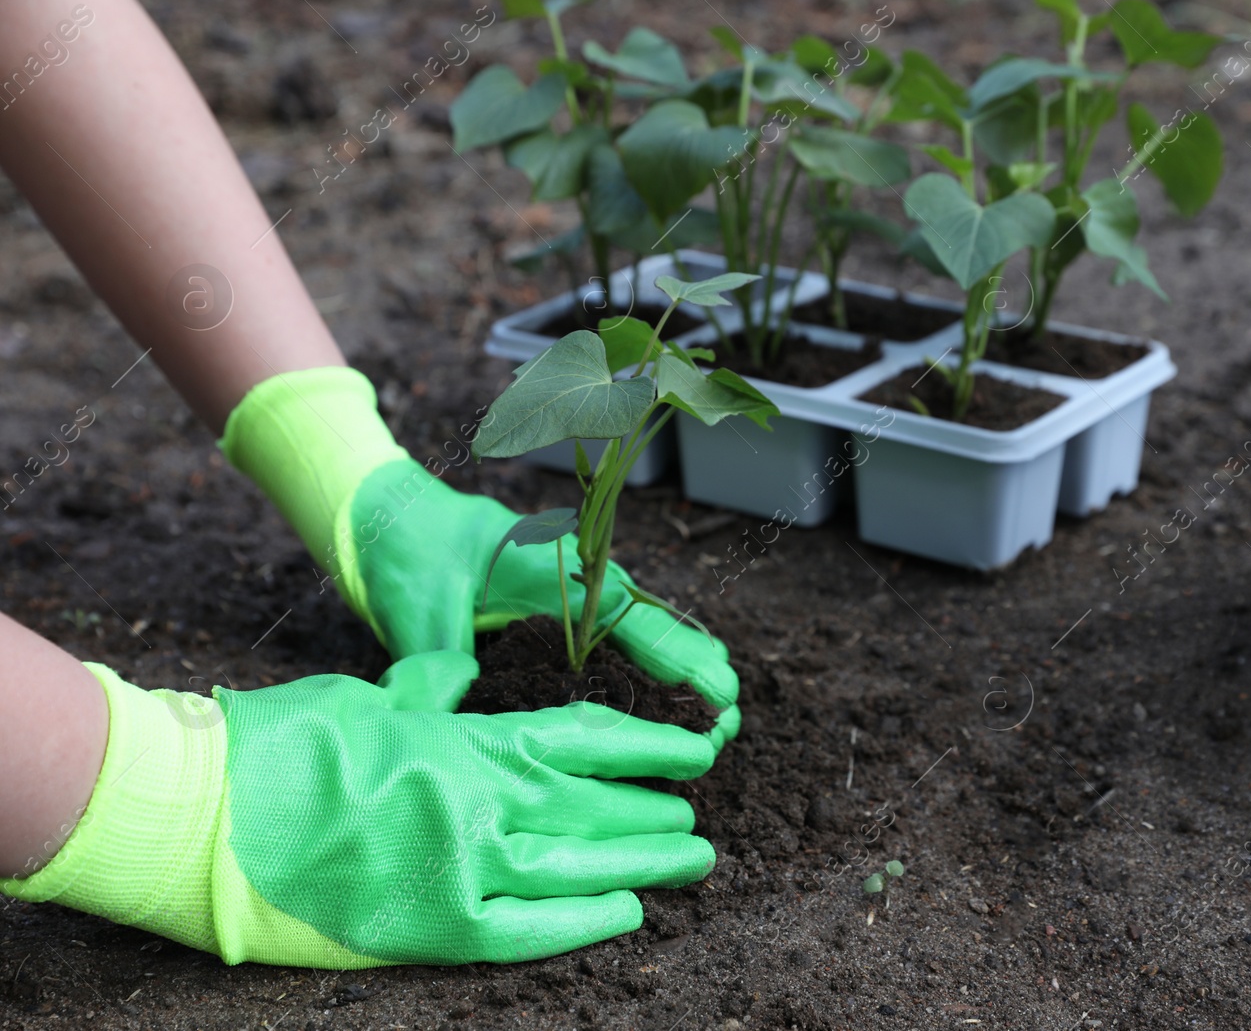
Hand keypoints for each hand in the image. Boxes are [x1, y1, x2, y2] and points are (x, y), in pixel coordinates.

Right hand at [3, 652, 715, 967]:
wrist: (207, 807)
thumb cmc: (283, 745)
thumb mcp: (369, 701)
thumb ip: (428, 694)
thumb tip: (457, 670)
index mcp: (466, 741)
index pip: (582, 737)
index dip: (644, 747)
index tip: (692, 751)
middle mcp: (479, 800)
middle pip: (591, 803)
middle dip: (650, 811)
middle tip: (696, 820)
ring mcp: (461, 864)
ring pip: (578, 861)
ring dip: (642, 860)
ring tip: (693, 859)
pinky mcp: (432, 924)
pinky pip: (527, 928)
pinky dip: (581, 922)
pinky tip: (629, 914)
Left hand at [337, 458, 740, 749]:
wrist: (394, 517)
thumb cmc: (410, 555)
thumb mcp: (419, 613)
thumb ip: (441, 668)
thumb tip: (452, 731)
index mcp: (562, 578)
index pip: (641, 627)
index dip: (685, 670)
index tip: (720, 705)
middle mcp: (584, 585)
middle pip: (662, 636)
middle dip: (701, 685)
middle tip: (725, 737)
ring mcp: (579, 597)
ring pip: (652, 641)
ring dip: (684, 685)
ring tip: (717, 734)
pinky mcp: (566, 613)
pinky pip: (626, 644)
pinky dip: (656, 676)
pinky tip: (671, 716)